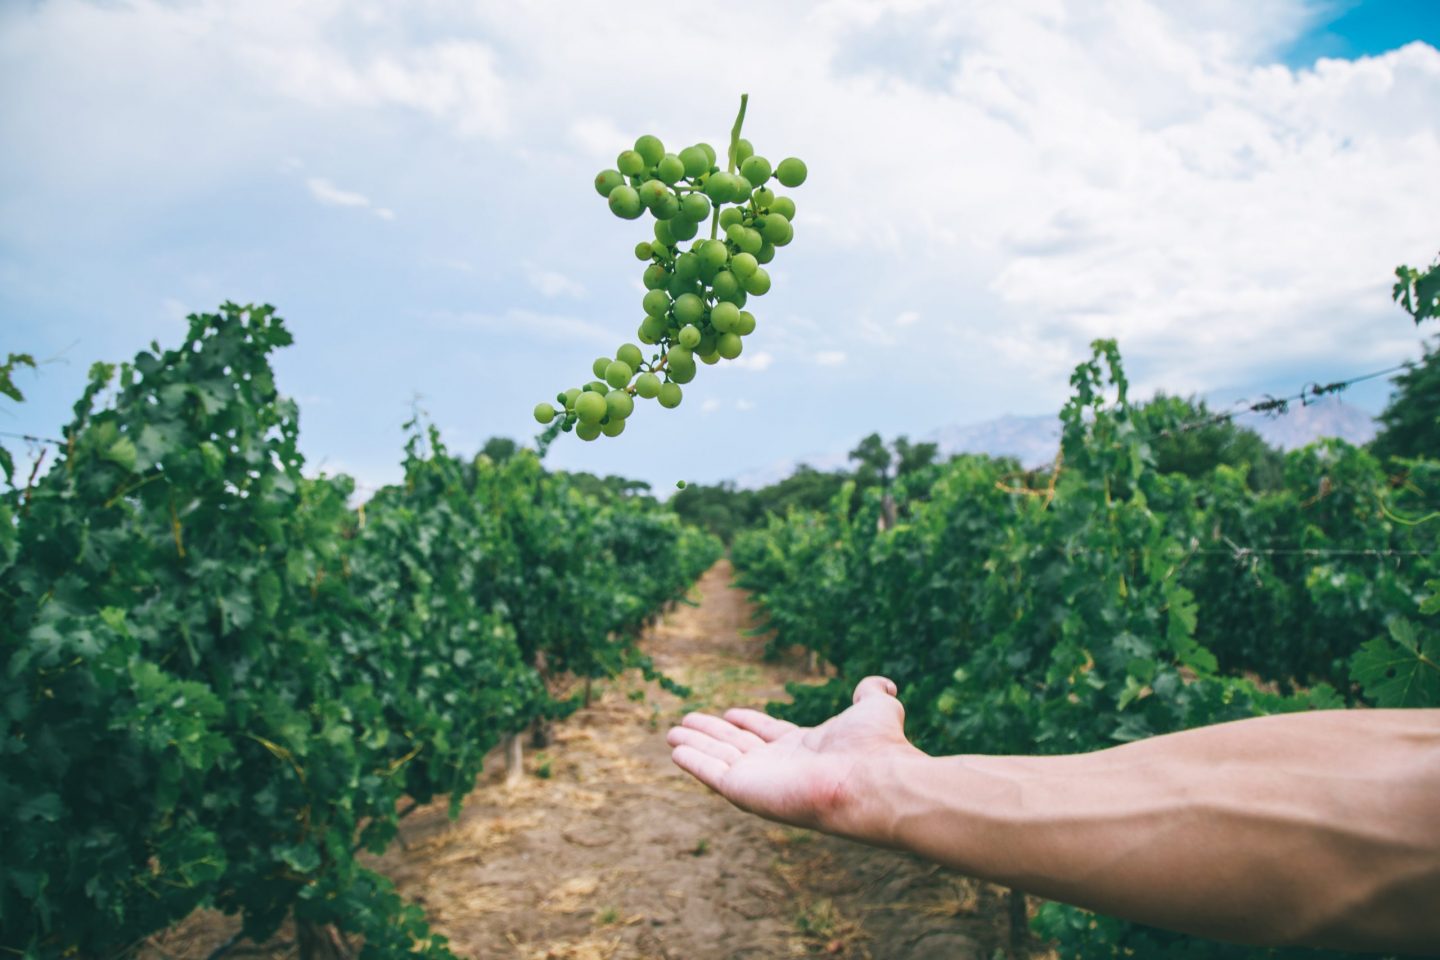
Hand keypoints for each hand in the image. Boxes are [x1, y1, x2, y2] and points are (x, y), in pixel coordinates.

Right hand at [666, 676, 922, 840]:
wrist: (871, 779)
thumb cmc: (876, 747)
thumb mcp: (876, 708)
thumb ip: (872, 695)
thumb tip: (881, 683)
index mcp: (805, 749)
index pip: (768, 735)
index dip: (749, 723)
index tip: (730, 712)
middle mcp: (780, 767)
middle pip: (737, 747)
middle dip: (713, 734)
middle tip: (687, 722)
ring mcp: (761, 780)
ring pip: (719, 758)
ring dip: (695, 745)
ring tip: (670, 733)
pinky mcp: (745, 790)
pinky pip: (711, 773)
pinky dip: (692, 761)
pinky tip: (675, 750)